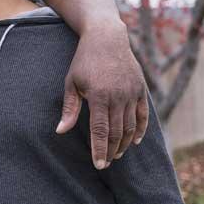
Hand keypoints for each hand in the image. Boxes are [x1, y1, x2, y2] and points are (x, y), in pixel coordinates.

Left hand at [56, 21, 148, 169]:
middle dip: (110, 151)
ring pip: (130, 127)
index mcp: (99, 96)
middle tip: (105, 162)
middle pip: (116, 132)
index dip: (99, 150)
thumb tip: (60, 131)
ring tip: (115, 154)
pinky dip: (140, 130)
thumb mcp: (72, 82)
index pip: (100, 131)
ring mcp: (132, 93)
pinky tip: (134, 141)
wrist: (106, 38)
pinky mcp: (141, 89)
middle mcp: (118, 96)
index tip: (98, 165)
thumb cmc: (84, 61)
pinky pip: (143, 116)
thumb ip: (70, 108)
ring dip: (123, 143)